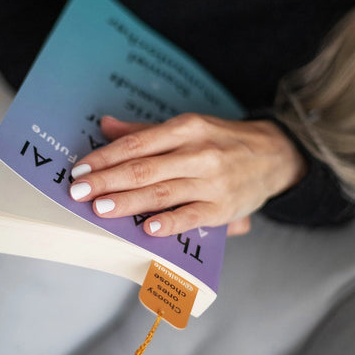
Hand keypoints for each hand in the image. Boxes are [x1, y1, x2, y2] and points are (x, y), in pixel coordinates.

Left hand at [68, 114, 308, 238]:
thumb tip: (106, 126)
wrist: (275, 156)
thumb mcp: (190, 128)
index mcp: (186, 128)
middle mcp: (198, 153)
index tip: (80, 169)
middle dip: (107, 181)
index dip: (105, 157)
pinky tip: (147, 228)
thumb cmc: (225, 144)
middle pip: (143, 168)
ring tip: (101, 209)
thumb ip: (147, 131)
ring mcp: (211, 182)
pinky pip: (191, 216)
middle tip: (78, 192)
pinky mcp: (223, 209)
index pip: (137, 144)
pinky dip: (169, 222)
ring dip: (128, 202)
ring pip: (162, 192)